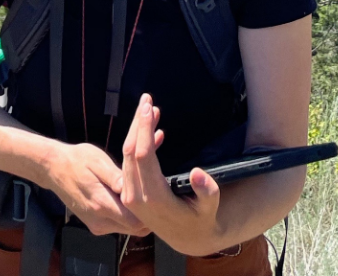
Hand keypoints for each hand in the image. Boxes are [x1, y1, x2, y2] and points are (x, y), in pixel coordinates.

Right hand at [43, 141, 148, 236]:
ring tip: (136, 195)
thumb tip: (134, 187)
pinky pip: (117, 225)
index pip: (136, 223)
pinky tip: (122, 199)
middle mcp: (99, 220)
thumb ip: (117, 177)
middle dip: (145, 216)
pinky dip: (124, 215)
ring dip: (134, 216)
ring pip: (127, 228)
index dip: (149, 214)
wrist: (52, 168)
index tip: (154, 199)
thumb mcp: (98, 161)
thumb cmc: (77, 160)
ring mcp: (95, 225)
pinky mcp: (93, 225)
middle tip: (150, 196)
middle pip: (134, 229)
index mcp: (101, 205)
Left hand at [119, 94, 224, 253]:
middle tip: (146, 99)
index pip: (142, 156)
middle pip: (131, 151)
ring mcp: (130, 193)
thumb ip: (206, 192)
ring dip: (138, 131)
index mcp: (154, 198)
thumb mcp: (209, 209)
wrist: (186, 237)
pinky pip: (131, 162)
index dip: (145, 130)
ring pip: (128, 154)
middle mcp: (136, 195)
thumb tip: (198, 172)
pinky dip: (140, 144)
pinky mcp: (130, 190)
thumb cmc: (201, 220)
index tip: (149, 107)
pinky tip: (154, 131)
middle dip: (139, 123)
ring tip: (150, 109)